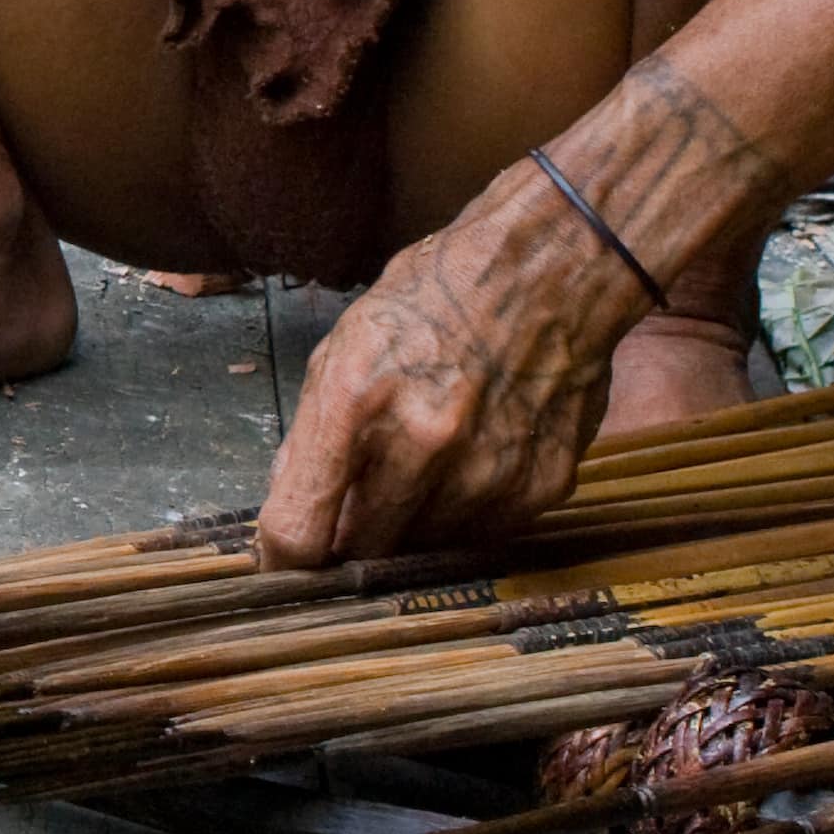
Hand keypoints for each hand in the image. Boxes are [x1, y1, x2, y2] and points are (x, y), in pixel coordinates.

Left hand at [255, 182, 635, 567]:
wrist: (549, 269)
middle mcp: (422, 443)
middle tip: (358, 508)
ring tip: (427, 465)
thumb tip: (292, 504)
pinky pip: (483, 534)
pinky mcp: (540, 488)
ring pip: (426, 549)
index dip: (284, 559)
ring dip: (413, 525)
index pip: (300, 526)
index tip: (285, 564)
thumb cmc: (437, 296)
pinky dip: (468, 513)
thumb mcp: (347, 344)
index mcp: (356, 399)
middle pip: (362, 551)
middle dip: (350, 539)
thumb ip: (314, 433)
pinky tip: (475, 460)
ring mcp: (488, 471)